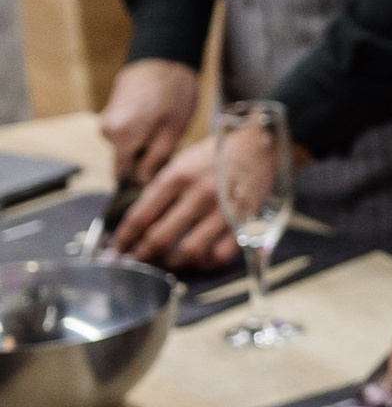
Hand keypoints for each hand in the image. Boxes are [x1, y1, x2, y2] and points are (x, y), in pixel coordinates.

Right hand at [99, 58, 197, 190]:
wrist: (164, 54)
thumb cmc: (174, 91)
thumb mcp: (174, 130)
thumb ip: (156, 159)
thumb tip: (142, 182)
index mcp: (120, 136)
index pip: (123, 175)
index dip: (142, 179)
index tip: (161, 174)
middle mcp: (106, 130)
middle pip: (125, 160)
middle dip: (146, 160)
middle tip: (172, 147)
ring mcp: (106, 118)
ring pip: (126, 146)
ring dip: (144, 145)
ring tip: (166, 129)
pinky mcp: (111, 110)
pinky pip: (125, 132)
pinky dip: (140, 132)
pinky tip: (157, 120)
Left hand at [114, 135, 240, 272]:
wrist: (257, 144)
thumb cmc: (215, 155)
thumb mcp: (182, 163)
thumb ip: (162, 190)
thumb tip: (140, 221)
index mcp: (177, 177)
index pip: (141, 215)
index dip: (124, 237)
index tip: (117, 248)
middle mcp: (198, 194)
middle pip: (160, 237)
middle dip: (142, 254)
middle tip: (137, 260)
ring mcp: (222, 210)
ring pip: (189, 251)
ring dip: (173, 262)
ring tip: (167, 261)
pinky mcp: (243, 222)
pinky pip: (220, 254)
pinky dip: (206, 262)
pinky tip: (200, 260)